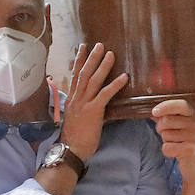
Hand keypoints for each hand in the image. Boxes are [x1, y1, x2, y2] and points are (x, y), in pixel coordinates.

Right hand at [60, 43, 127, 158]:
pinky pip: (105, 94)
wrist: (70, 149)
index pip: (75, 75)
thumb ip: (82, 107)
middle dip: (91, 57)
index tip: (82, 48)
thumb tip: (90, 103)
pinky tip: (124, 76)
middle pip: (84, 73)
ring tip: (111, 54)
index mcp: (71, 99)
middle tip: (99, 45)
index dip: (79, 60)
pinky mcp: (93, 110)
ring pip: (93, 80)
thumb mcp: (76, 118)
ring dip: (103, 66)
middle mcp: (76, 98)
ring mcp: (84, 103)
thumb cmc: (75, 138)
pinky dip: (115, 84)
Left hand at [151, 99, 194, 185]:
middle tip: (169, 136)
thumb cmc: (188, 146)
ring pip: (165, 135)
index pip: (180, 105)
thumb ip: (169, 119)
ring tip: (177, 145)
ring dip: (166, 141)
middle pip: (166, 120)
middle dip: (161, 129)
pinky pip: (166, 147)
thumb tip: (155, 112)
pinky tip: (177, 154)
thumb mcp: (181, 129)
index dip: (165, 106)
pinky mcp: (189, 150)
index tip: (154, 112)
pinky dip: (168, 152)